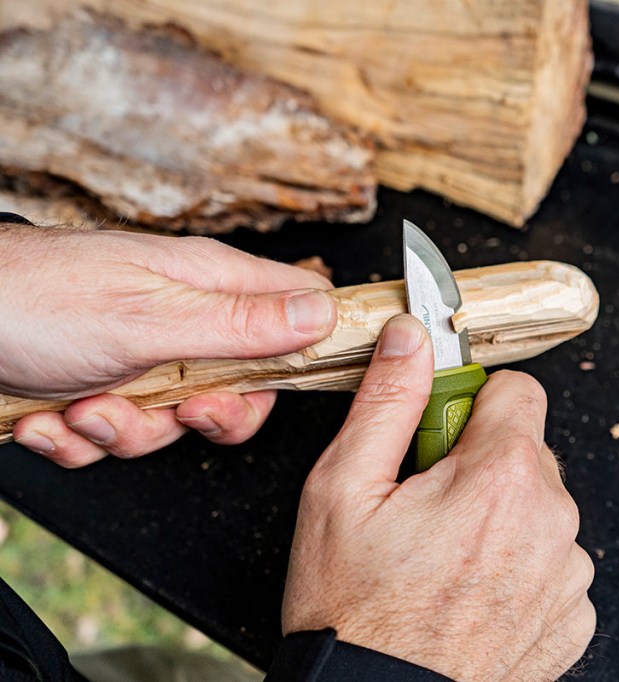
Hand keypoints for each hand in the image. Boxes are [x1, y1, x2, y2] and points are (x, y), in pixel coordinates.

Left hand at [1, 222, 336, 466]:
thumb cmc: (35, 297)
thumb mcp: (152, 317)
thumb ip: (243, 324)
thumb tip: (322, 315)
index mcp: (210, 284)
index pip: (299, 306)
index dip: (311, 346)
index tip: (296, 382)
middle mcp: (184, 319)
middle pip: (244, 386)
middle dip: (206, 417)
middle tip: (180, 409)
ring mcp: (142, 356)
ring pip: (174, 422)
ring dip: (125, 432)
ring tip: (83, 407)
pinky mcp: (101, 386)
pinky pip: (118, 435)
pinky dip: (81, 440)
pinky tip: (51, 417)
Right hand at [282, 315, 594, 680]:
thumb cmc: (354, 613)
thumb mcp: (344, 490)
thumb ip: (388, 401)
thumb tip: (411, 338)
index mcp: (501, 477)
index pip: (519, 390)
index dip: (472, 403)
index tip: (441, 433)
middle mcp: (551, 520)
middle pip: (528, 452)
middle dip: (481, 463)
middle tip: (428, 506)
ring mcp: (568, 574)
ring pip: (541, 509)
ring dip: (503, 520)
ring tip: (445, 560)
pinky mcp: (573, 618)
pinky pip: (554, 564)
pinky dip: (520, 569)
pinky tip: (473, 595)